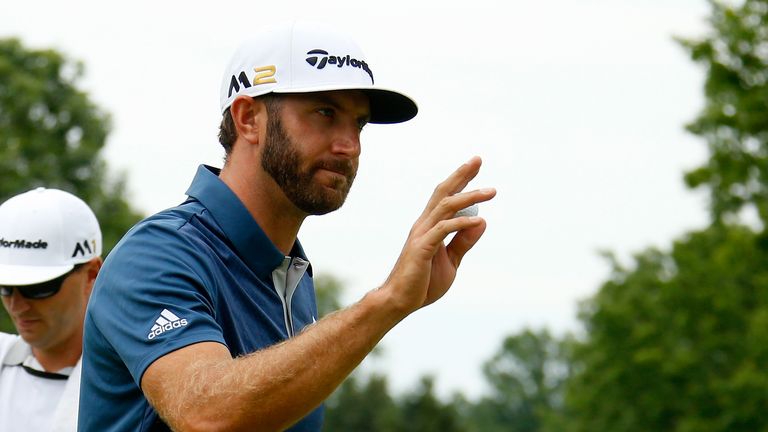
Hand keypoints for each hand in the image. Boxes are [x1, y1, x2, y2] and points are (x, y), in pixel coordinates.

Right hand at [383, 156, 495, 314]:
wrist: (400, 301)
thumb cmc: (422, 282)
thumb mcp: (451, 261)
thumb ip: (464, 242)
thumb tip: (482, 221)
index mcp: (429, 226)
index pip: (446, 196)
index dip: (460, 180)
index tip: (475, 166)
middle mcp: (424, 224)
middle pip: (443, 192)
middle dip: (461, 175)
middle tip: (478, 159)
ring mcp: (422, 235)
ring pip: (446, 206)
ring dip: (469, 196)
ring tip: (491, 191)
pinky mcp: (422, 248)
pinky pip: (444, 230)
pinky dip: (462, 223)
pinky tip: (479, 221)